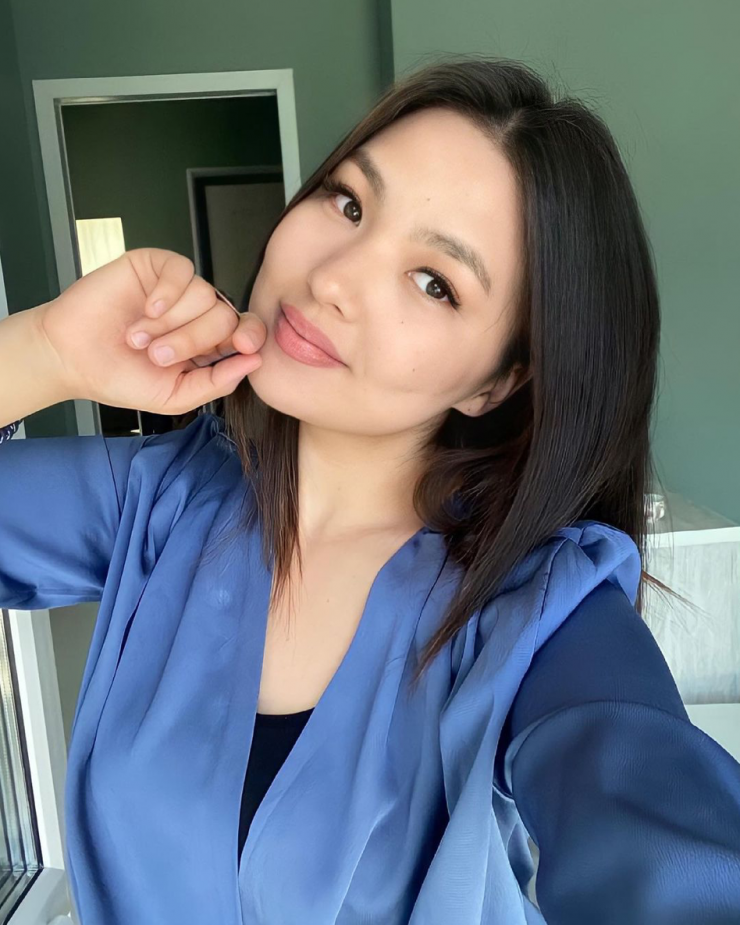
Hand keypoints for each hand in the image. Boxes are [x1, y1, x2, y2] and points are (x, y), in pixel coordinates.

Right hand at [35, 248, 264, 414]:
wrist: (72, 358)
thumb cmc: (120, 377)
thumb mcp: (175, 396)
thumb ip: (217, 383)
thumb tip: (255, 362)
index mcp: (208, 344)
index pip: (246, 331)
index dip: (250, 336)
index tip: (242, 347)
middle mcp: (196, 314)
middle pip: (225, 316)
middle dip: (193, 340)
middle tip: (157, 355)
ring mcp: (177, 289)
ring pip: (204, 293)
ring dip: (170, 323)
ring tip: (138, 337)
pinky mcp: (154, 267)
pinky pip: (181, 269)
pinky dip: (167, 292)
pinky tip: (147, 308)